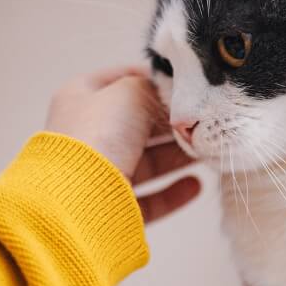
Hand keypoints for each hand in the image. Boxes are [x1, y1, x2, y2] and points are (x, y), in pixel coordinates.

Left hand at [45, 66, 200, 222]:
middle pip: (138, 124)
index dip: (154, 80)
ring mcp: (98, 173)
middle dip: (172, 124)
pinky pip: (149, 198)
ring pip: (146, 161)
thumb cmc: (98, 137)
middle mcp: (87, 134)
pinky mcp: (112, 205)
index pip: (121, 80)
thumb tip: (171, 96)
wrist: (78, 200)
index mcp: (80, 99)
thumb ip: (153, 88)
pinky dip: (173, 192)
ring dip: (177, 156)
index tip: (186, 87)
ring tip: (208, 153)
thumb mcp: (129, 94)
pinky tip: (195, 185)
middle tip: (205, 123)